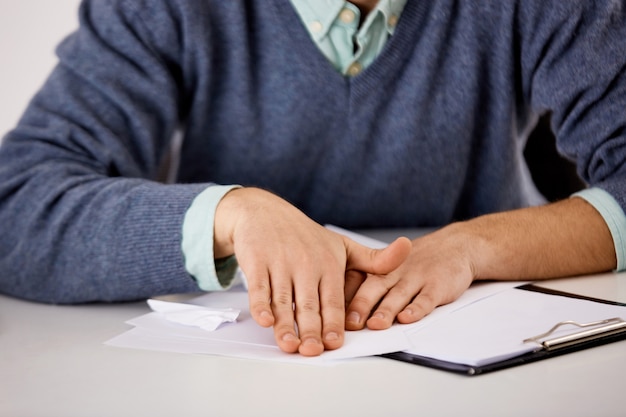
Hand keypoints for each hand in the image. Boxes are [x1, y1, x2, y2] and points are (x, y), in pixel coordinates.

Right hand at [214, 187, 410, 355]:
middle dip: (310, 329)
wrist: (265, 212)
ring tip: (290, 345)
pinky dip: (260, 304)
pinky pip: (258, 287)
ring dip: (285, 324)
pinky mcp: (257, 262)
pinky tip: (264, 321)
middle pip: (309, 304)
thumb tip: (408, 248)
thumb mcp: (342, 245)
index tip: (335, 342)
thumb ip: (374, 259)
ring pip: (283, 300)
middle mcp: (305, 265)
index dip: (334, 322)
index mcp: (328, 263)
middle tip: (313, 351)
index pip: (333, 299)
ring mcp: (280, 264)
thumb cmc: (306, 236)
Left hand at [344, 198, 616, 330]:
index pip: (356, 281)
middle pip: (373, 288)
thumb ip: (367, 285)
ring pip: (398, 296)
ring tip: (375, 324)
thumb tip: (336, 309)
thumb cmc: (415, 263)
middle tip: (348, 322)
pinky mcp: (437, 286)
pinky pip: (426, 299)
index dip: (342, 297)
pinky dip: (416, 309)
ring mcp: (417, 278)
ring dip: (386, 310)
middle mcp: (395, 272)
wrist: (456, 246)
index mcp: (379, 268)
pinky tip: (408, 319)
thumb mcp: (389, 267)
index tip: (330, 313)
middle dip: (360, 305)